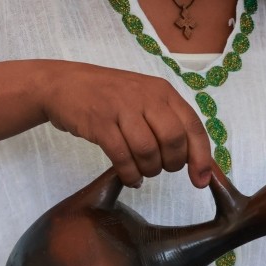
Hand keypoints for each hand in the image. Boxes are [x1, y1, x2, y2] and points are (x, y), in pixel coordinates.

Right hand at [38, 62, 213, 187]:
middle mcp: (146, 98)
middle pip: (173, 140)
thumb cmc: (108, 96)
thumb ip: (166, 121)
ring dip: (149, 170)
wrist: (64, 85)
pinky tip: (130, 178)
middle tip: (161, 169)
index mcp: (162, 92)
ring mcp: (122, 110)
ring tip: (142, 173)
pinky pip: (122, 157)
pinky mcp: (100, 124)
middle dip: (172, 164)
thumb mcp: (142, 98)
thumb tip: (192, 158)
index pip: (192, 126)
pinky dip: (129, 174)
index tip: (201, 181)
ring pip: (148, 151)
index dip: (201, 157)